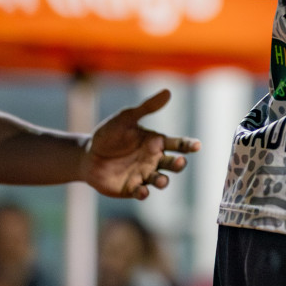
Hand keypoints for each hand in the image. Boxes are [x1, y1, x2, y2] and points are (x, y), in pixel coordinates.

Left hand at [83, 90, 199, 199]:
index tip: (197, 146)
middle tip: (179, 162)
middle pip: (173, 163)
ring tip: (162, 180)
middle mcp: (154, 160)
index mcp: (156, 142)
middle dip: (178, 164)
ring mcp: (144, 175)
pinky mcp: (131, 188)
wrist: (88, 156)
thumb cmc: (109, 134)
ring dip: (163, 181)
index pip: (178, 144)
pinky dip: (144, 192)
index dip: (189, 145)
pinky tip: (143, 191)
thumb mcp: (126, 118)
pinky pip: (141, 192)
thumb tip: (167, 92)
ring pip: (160, 180)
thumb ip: (146, 108)